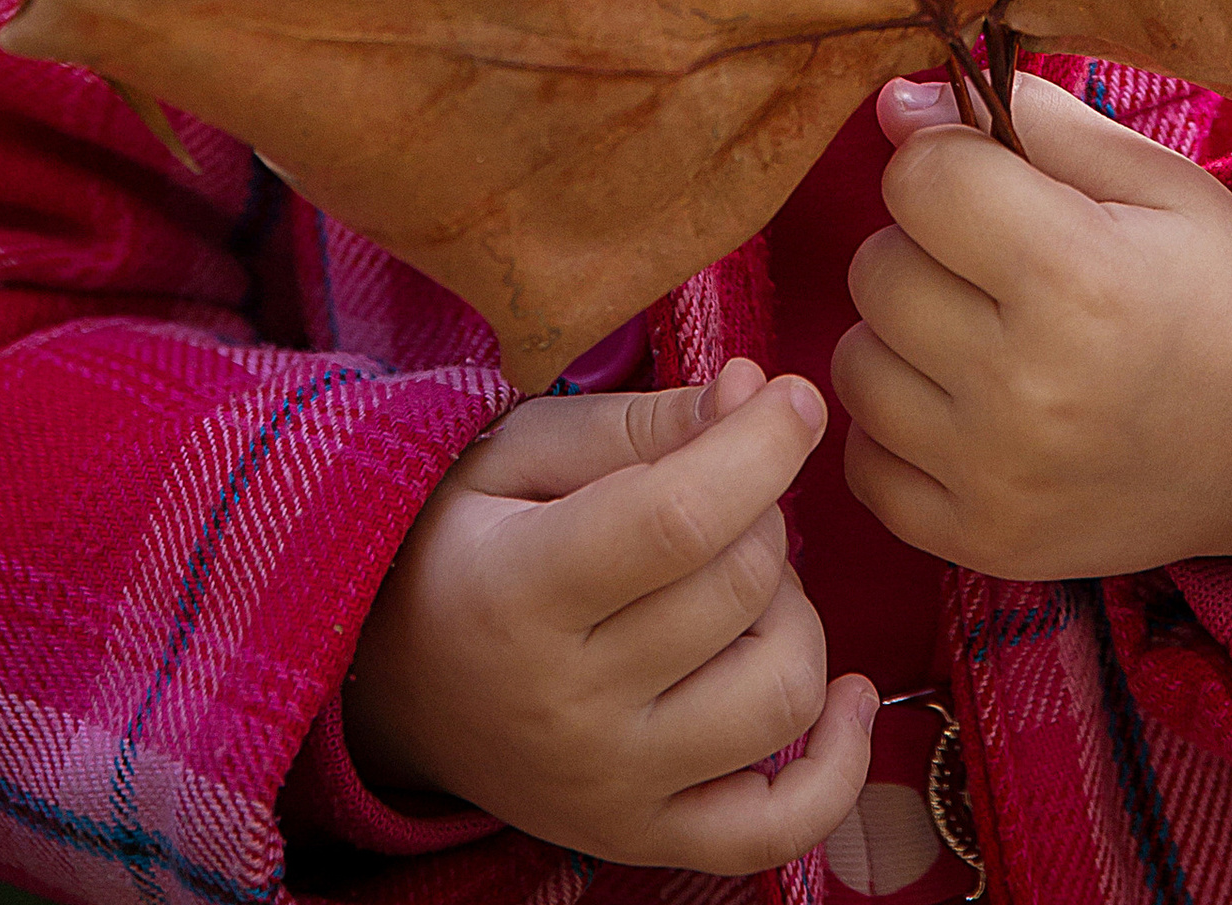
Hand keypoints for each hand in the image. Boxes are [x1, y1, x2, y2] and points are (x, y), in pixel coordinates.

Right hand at [345, 358, 875, 868]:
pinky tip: (844, 691)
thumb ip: (639, 420)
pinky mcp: (644, 841)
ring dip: (794, 614)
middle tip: (727, 491)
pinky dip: (838, 765)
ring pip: (781, 694)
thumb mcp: (519, 451)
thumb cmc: (462, 539)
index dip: (760, 445)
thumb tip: (753, 391)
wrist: (388, 680)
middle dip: (765, 513)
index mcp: (519, 593)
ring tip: (745, 583)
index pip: (680, 518)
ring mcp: (610, 788)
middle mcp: (566, 708)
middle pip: (741, 592)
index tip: (792, 398)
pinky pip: (778, 829)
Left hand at [834, 73, 1231, 582]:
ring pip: (855, 365)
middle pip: (877, 270)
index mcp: (1079, 276)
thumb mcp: (1153, 178)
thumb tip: (895, 103)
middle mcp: (1029, 386)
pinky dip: (896, 430)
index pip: (920, 179)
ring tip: (978, 332)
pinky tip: (963, 407)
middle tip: (994, 261)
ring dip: (900, 336)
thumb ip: (1028, 121)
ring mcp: (999, 478)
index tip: (988, 179)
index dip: (944, 159)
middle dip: (921, 244)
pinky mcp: (983, 544)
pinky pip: (865, 465)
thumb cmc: (1216, 287)